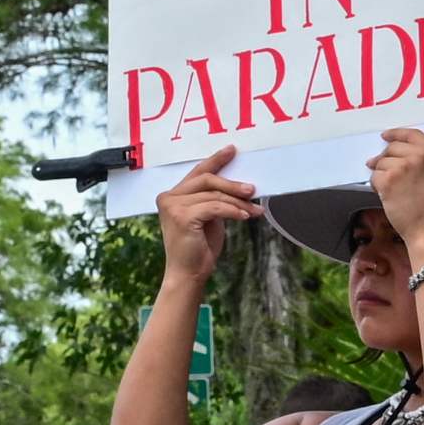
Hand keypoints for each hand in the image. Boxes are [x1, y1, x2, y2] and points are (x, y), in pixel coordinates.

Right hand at [156, 144, 258, 289]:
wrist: (188, 274)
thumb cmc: (199, 248)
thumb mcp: (208, 217)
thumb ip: (214, 199)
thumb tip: (239, 186)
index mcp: (172, 196)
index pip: (197, 173)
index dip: (216, 160)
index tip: (232, 150)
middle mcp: (169, 197)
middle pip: (206, 179)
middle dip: (232, 184)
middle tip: (252, 189)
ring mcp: (173, 206)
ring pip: (214, 195)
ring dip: (238, 202)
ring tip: (255, 210)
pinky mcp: (182, 217)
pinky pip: (215, 207)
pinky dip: (233, 211)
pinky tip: (245, 217)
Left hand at [369, 127, 423, 249]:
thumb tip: (402, 155)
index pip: (412, 134)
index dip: (396, 134)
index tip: (386, 136)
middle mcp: (421, 156)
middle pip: (392, 148)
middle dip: (385, 159)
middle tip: (384, 172)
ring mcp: (404, 166)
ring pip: (381, 163)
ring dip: (382, 175)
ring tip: (393, 191)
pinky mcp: (389, 179)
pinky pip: (374, 177)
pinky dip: (377, 187)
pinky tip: (388, 197)